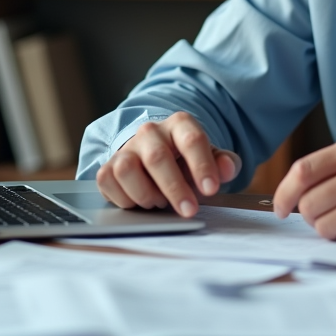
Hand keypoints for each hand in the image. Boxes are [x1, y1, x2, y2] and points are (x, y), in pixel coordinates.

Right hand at [95, 112, 240, 217]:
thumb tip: (228, 168)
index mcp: (179, 125)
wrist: (156, 158)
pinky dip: (125, 199)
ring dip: (145, 193)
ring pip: (126, 169)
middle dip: (174, 188)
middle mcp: (150, 132)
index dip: (201, 165)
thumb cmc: (186, 161)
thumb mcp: (210, 159)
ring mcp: (126, 148)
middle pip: (157, 157)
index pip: (191, 140)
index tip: (211, 189)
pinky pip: (108, 182)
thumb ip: (224, 163)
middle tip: (189, 210)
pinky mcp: (107, 167)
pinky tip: (141, 203)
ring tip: (160, 203)